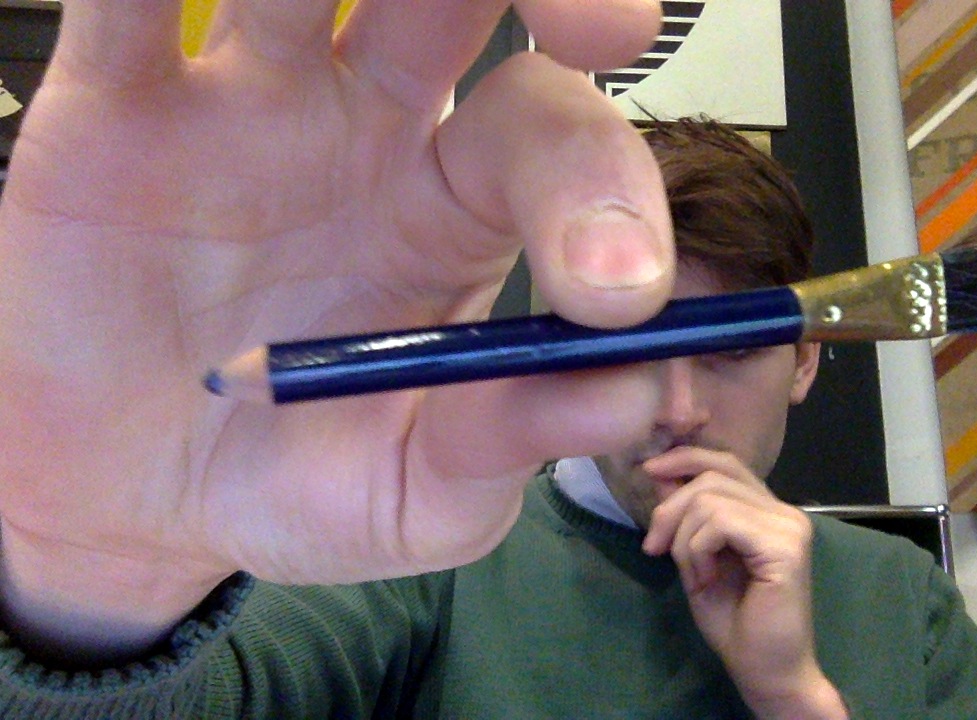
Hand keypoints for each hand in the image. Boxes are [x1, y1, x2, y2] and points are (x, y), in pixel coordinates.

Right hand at [0, 0, 673, 661]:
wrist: (134, 498)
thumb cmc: (300, 484)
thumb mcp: (421, 498)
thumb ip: (512, 443)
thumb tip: (625, 394)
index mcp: (455, 208)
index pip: (551, 131)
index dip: (601, 176)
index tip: (618, 290)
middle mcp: (367, 119)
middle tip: (607, 25)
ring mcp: (243, 92)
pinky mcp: (113, 97)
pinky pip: (125, 1)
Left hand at [641, 447, 847, 718]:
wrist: (766, 670)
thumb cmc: (734, 621)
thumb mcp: (696, 557)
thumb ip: (687, 517)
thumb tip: (661, 475)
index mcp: (768, 511)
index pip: (725, 462)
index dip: (684, 459)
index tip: (648, 471)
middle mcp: (785, 512)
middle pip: (712, 476)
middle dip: (670, 508)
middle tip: (653, 547)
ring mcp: (788, 526)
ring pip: (710, 499)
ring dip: (684, 539)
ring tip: (695, 575)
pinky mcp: (785, 546)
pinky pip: (720, 523)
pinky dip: (698, 550)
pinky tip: (706, 579)